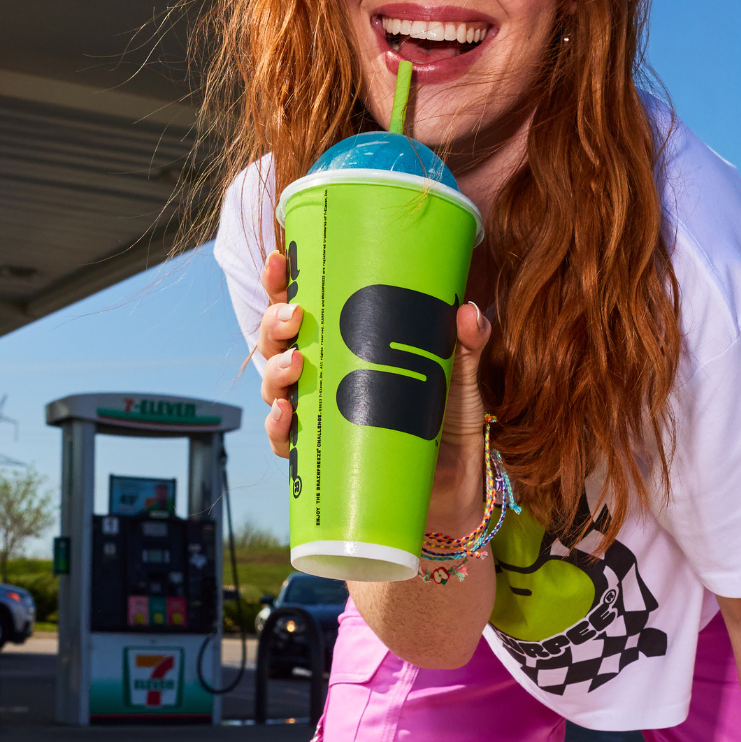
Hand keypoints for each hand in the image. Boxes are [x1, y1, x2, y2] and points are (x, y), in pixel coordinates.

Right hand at [255, 251, 493, 462]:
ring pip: (273, 386)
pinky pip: (285, 440)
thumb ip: (465, 341)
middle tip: (295, 316)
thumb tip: (467, 311)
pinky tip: (285, 414)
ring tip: (294, 363)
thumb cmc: (449, 416)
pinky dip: (277, 426)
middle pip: (276, 342)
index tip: (282, 261)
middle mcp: (323, 375)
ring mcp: (318, 414)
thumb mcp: (459, 372)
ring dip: (274, 371)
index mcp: (345, 343)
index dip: (282, 282)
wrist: (456, 480)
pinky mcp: (321, 455)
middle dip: (273, 324)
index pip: (302, 305)